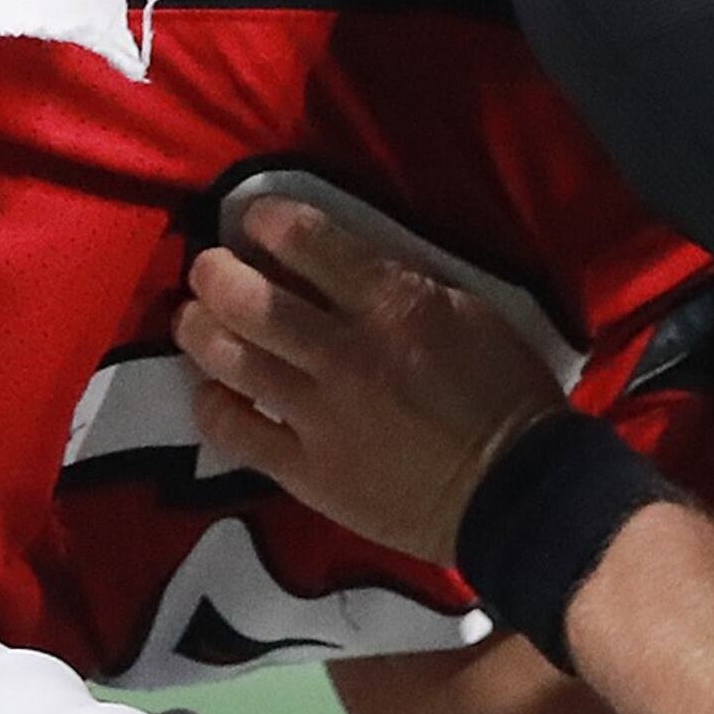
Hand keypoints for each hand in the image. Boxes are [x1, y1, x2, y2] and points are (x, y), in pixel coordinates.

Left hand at [176, 196, 572, 565]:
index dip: (264, 219)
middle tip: (209, 269)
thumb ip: (402, 285)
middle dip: (213, 272)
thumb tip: (339, 266)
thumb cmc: (506, 396)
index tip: (255, 221)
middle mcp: (344, 353)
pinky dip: (212, 407)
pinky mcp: (309, 473)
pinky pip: (237, 434)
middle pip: (247, 298)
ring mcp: (320, 417)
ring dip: (197, 329)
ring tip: (193, 319)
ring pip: (230, 359)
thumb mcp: (470, 312)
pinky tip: (210, 393)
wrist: (520, 494)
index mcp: (392, 304)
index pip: (305, 239)